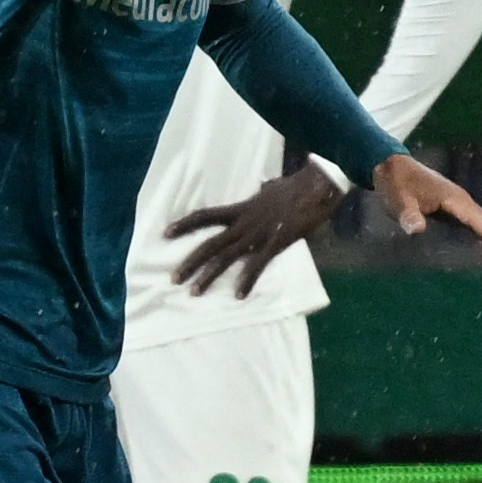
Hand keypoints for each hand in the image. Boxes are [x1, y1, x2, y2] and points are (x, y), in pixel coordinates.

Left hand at [167, 163, 346, 297]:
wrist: (316, 187)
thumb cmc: (296, 186)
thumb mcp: (273, 188)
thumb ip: (264, 191)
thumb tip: (263, 186)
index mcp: (241, 209)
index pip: (205, 216)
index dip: (184, 225)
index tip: (165, 233)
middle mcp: (243, 223)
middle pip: (209, 244)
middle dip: (189, 262)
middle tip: (173, 279)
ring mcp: (258, 234)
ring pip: (226, 257)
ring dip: (208, 276)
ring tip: (194, 292)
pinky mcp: (275, 244)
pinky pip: (257, 265)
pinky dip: (247, 281)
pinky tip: (238, 296)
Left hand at [371, 151, 481, 273]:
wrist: (393, 168)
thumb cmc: (397, 184)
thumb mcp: (399, 199)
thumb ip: (409, 214)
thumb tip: (417, 229)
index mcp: (453, 198)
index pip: (475, 218)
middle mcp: (462, 202)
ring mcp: (460, 207)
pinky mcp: (454, 213)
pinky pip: (474, 229)